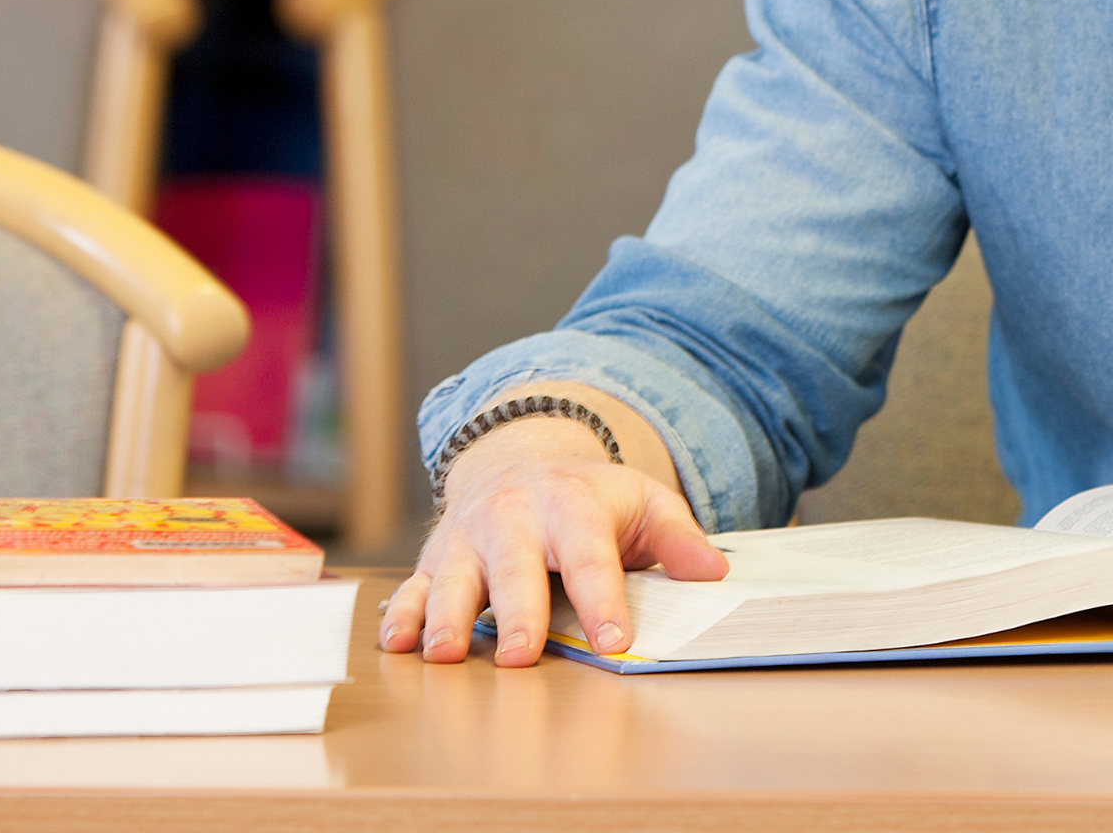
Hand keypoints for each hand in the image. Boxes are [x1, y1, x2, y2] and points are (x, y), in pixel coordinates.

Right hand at [378, 399, 727, 667]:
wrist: (520, 456)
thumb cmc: (589, 496)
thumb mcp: (643, 501)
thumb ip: (678, 537)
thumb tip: (714, 572)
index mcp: (571, 504)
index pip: (590, 556)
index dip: (604, 600)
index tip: (615, 642)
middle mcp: (514, 517)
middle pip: (516, 567)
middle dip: (518, 612)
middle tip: (522, 656)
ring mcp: (469, 537)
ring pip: (453, 578)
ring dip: (448, 616)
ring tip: (446, 653)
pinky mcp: (435, 558)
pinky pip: (412, 587)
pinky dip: (402, 615)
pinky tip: (398, 643)